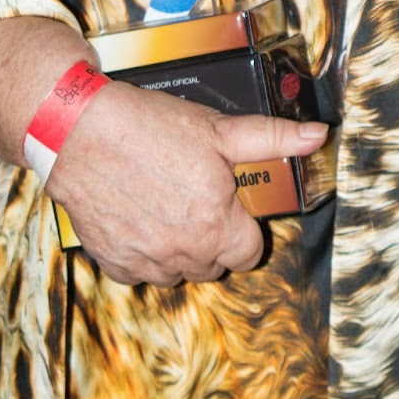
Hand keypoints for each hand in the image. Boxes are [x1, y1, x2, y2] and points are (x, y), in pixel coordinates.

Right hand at [45, 79, 328, 285]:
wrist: (79, 131)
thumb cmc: (150, 127)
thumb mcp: (220, 129)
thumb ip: (273, 139)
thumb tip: (319, 136)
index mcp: (216, 226)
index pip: (250, 253)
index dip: (244, 227)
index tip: (230, 204)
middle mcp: (183, 254)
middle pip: (215, 264)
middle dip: (213, 237)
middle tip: (197, 196)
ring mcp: (146, 262)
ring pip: (178, 270)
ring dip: (179, 248)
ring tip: (167, 202)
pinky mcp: (113, 262)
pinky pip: (141, 271)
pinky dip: (143, 252)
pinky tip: (139, 214)